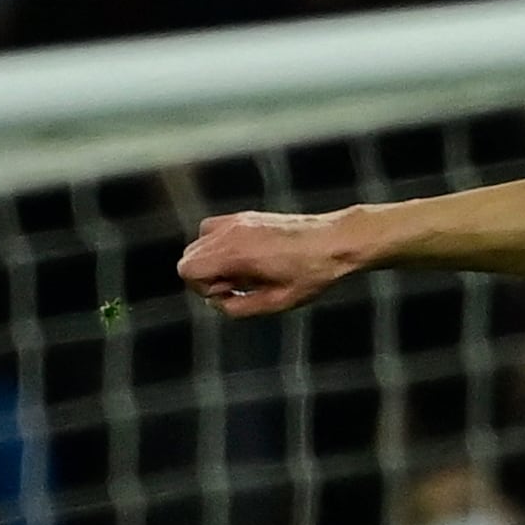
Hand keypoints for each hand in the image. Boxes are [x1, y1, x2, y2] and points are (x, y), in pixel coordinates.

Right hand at [179, 211, 356, 315]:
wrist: (337, 241)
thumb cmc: (312, 272)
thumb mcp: (277, 302)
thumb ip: (239, 308)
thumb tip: (218, 303)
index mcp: (236, 253)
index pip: (187, 269)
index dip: (203, 288)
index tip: (232, 292)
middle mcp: (232, 232)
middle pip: (189, 257)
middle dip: (206, 275)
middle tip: (240, 284)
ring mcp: (238, 220)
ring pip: (199, 243)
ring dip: (212, 260)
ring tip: (244, 270)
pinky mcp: (246, 216)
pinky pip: (215, 230)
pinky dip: (220, 245)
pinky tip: (247, 257)